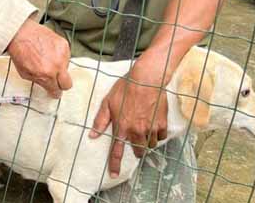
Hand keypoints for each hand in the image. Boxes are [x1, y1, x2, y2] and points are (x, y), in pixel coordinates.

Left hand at [5, 18, 71, 97]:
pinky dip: (59, 57)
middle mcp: (56, 65)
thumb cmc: (19, 51)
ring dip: (59, 68)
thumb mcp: (25, 73)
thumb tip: (47, 86)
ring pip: (67, 69)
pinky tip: (49, 52)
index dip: (54, 92)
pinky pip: (66, 57)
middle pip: (68, 84)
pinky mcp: (64, 44)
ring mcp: (62, 54)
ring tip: (47, 60)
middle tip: (55, 81)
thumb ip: (39, 81)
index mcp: (46, 75)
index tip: (54, 91)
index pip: (56, 91)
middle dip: (61, 85)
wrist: (20, 33)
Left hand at [89, 55, 168, 177]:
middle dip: (136, 149)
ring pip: (150, 144)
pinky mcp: (161, 124)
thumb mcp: (108, 102)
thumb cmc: (125, 88)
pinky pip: (160, 136)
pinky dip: (157, 134)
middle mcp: (136, 131)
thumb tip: (92, 135)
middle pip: (138, 150)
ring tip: (144, 129)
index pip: (117, 151)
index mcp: (121, 127)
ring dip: (146, 141)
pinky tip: (153, 124)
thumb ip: (100, 120)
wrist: (147, 79)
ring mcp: (150, 128)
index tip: (114, 175)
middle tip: (135, 140)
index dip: (115, 165)